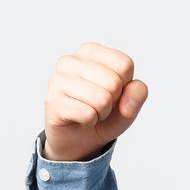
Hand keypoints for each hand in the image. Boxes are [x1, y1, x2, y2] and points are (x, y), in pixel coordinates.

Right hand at [42, 42, 147, 161]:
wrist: (79, 139)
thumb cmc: (104, 113)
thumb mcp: (130, 102)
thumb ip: (138, 94)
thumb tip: (126, 101)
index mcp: (90, 51)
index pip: (125, 64)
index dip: (125, 85)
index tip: (112, 91)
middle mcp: (70, 61)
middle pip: (114, 81)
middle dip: (113, 101)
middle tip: (99, 104)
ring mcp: (57, 80)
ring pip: (101, 99)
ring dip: (101, 113)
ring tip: (90, 111)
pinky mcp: (52, 101)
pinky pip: (87, 114)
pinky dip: (90, 122)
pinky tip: (79, 119)